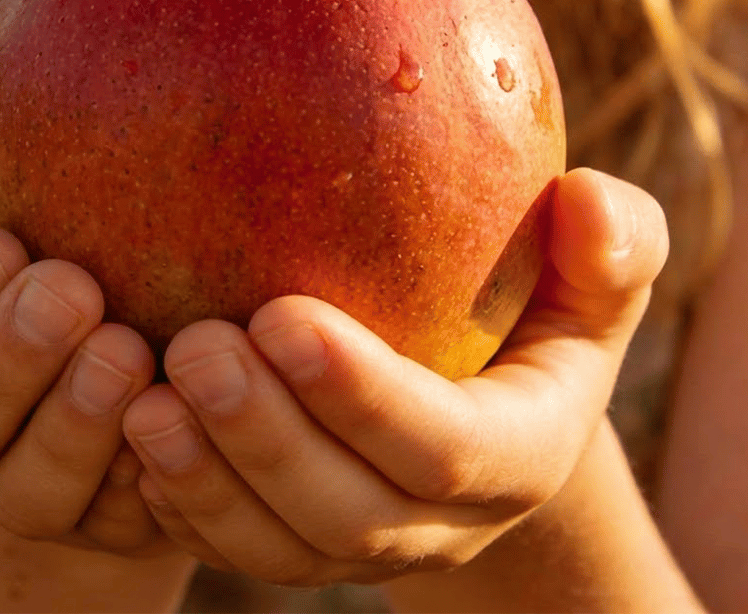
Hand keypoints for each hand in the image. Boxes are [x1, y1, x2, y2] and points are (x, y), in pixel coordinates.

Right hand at [0, 82, 169, 556]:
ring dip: (72, 422)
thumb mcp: (17, 210)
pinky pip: (112, 518)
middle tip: (72, 291)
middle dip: (2, 359)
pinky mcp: (103, 522)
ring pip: (21, 490)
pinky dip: (144, 471)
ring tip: (131, 352)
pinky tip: (185, 411)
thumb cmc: (69, 256)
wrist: (143, 360)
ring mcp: (26, 489)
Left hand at [121, 169, 667, 585]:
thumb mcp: (592, 276)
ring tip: (143, 401)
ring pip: (281, 545)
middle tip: (197, 348)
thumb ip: (613, 243)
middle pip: (348, 512)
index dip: (364, 396)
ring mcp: (363, 538)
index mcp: (517, 452)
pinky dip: (182, 507)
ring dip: (208, 482)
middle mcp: (439, 519)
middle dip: (266, 438)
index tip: (281, 315)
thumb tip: (584, 201)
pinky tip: (134, 438)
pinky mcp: (299, 538)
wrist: (485, 398)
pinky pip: (237, 546)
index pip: (443, 446)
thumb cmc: (538, 311)